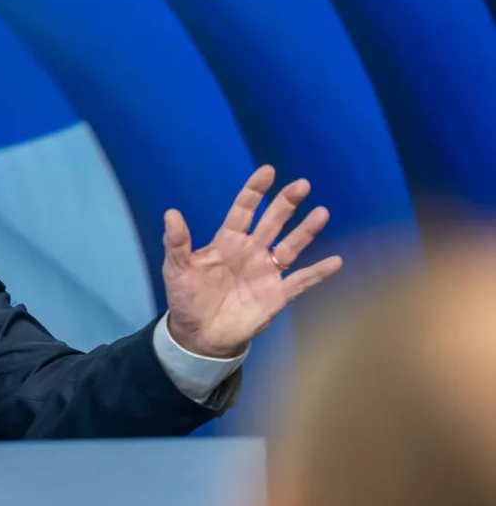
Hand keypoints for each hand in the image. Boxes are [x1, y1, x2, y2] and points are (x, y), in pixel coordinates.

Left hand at [162, 166, 342, 357]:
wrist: (199, 333)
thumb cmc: (187, 297)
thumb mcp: (176, 269)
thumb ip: (177, 243)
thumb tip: (170, 213)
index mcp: (228, 241)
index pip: (243, 210)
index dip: (254, 191)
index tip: (268, 171)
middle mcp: (251, 251)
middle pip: (272, 222)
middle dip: (286, 203)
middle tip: (302, 184)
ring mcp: (266, 271)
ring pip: (291, 246)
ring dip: (305, 231)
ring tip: (321, 213)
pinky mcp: (277, 294)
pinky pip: (301, 281)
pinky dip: (318, 272)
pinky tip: (335, 261)